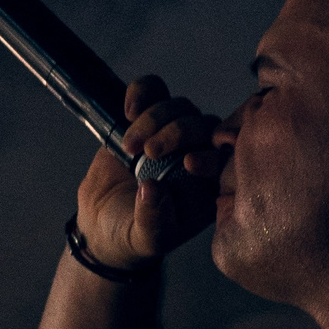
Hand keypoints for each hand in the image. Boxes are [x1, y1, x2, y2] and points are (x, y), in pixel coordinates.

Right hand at [73, 77, 222, 270]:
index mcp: (209, 186)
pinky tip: (129, 110)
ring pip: (180, 107)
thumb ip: (152, 220)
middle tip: (149, 152)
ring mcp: (174, 134)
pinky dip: (142, 92)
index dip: (211, 153)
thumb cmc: (133, 236)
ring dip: (155, 117)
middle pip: (203, 125)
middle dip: (177, 133)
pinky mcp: (147, 118)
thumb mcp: (146, 238)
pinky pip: (153, 90)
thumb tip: (151, 189)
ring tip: (129, 144)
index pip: (225, 157)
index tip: (187, 164)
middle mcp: (198, 155)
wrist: (102, 224)